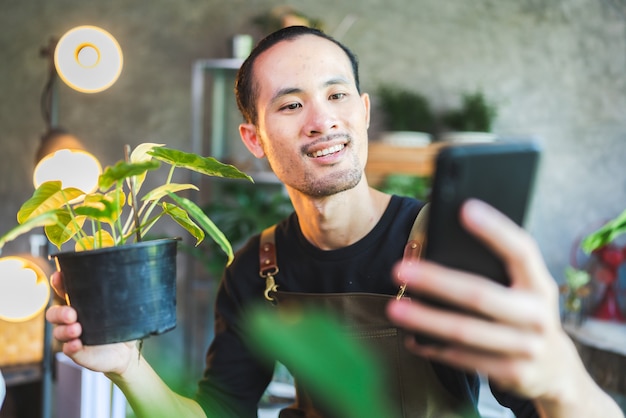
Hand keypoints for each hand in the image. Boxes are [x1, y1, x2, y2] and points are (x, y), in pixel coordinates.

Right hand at [46, 271, 137, 374]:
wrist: (126, 352)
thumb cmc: (122, 325)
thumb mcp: (125, 308)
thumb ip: (124, 294)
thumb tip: (133, 274)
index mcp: (82, 305)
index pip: (65, 291)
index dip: (59, 283)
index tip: (59, 276)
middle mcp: (73, 320)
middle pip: (54, 313)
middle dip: (59, 312)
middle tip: (72, 314)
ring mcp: (73, 337)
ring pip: (58, 332)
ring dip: (65, 330)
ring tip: (77, 329)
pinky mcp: (78, 353)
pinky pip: (68, 350)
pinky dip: (70, 347)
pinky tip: (77, 344)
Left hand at [386, 199, 608, 412]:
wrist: (556, 369)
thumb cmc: (525, 314)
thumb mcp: (524, 289)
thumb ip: (498, 270)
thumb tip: (443, 243)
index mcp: (539, 284)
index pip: (521, 250)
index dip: (494, 229)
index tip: (464, 208)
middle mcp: (538, 315)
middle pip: (481, 294)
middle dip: (436, 281)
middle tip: (398, 270)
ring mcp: (527, 347)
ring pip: (466, 332)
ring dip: (425, 320)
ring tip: (394, 308)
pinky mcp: (513, 373)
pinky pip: (464, 360)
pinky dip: (434, 348)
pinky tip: (411, 339)